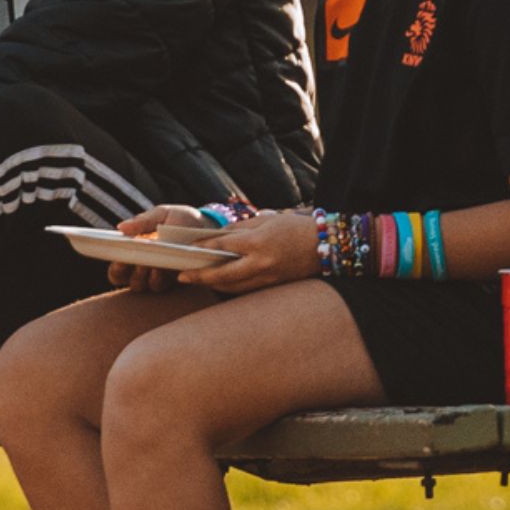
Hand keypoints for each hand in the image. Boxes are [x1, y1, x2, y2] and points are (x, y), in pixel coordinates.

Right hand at [106, 204, 204, 292]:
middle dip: (124, 270)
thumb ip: (143, 221)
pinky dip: (157, 279)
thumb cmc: (181, 219)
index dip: (113, 265)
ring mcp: (157, 275)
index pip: (116, 265)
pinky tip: (161, 268)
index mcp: (135, 249)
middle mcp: (142, 266)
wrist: (209, 227)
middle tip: (131, 260)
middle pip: (123, 278)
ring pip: (139, 285)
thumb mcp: (162, 214)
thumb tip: (121, 227)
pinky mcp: (172, 281)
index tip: (116, 257)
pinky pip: (158, 287)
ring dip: (140, 275)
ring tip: (147, 263)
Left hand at [180, 210, 319, 294]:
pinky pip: (247, 289)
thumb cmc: (296, 227)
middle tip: (182, 276)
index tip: (189, 249)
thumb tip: (219, 236)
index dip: (204, 248)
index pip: (224, 246)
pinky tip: (220, 284)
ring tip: (197, 280)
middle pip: (223, 275)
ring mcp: (268, 277)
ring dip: (213, 285)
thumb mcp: (267, 220)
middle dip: (200, 276)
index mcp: (259, 242)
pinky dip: (231, 288)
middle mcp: (262, 263)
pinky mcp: (274, 285)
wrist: (327, 245)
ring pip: (234, 287)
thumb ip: (242, 228)